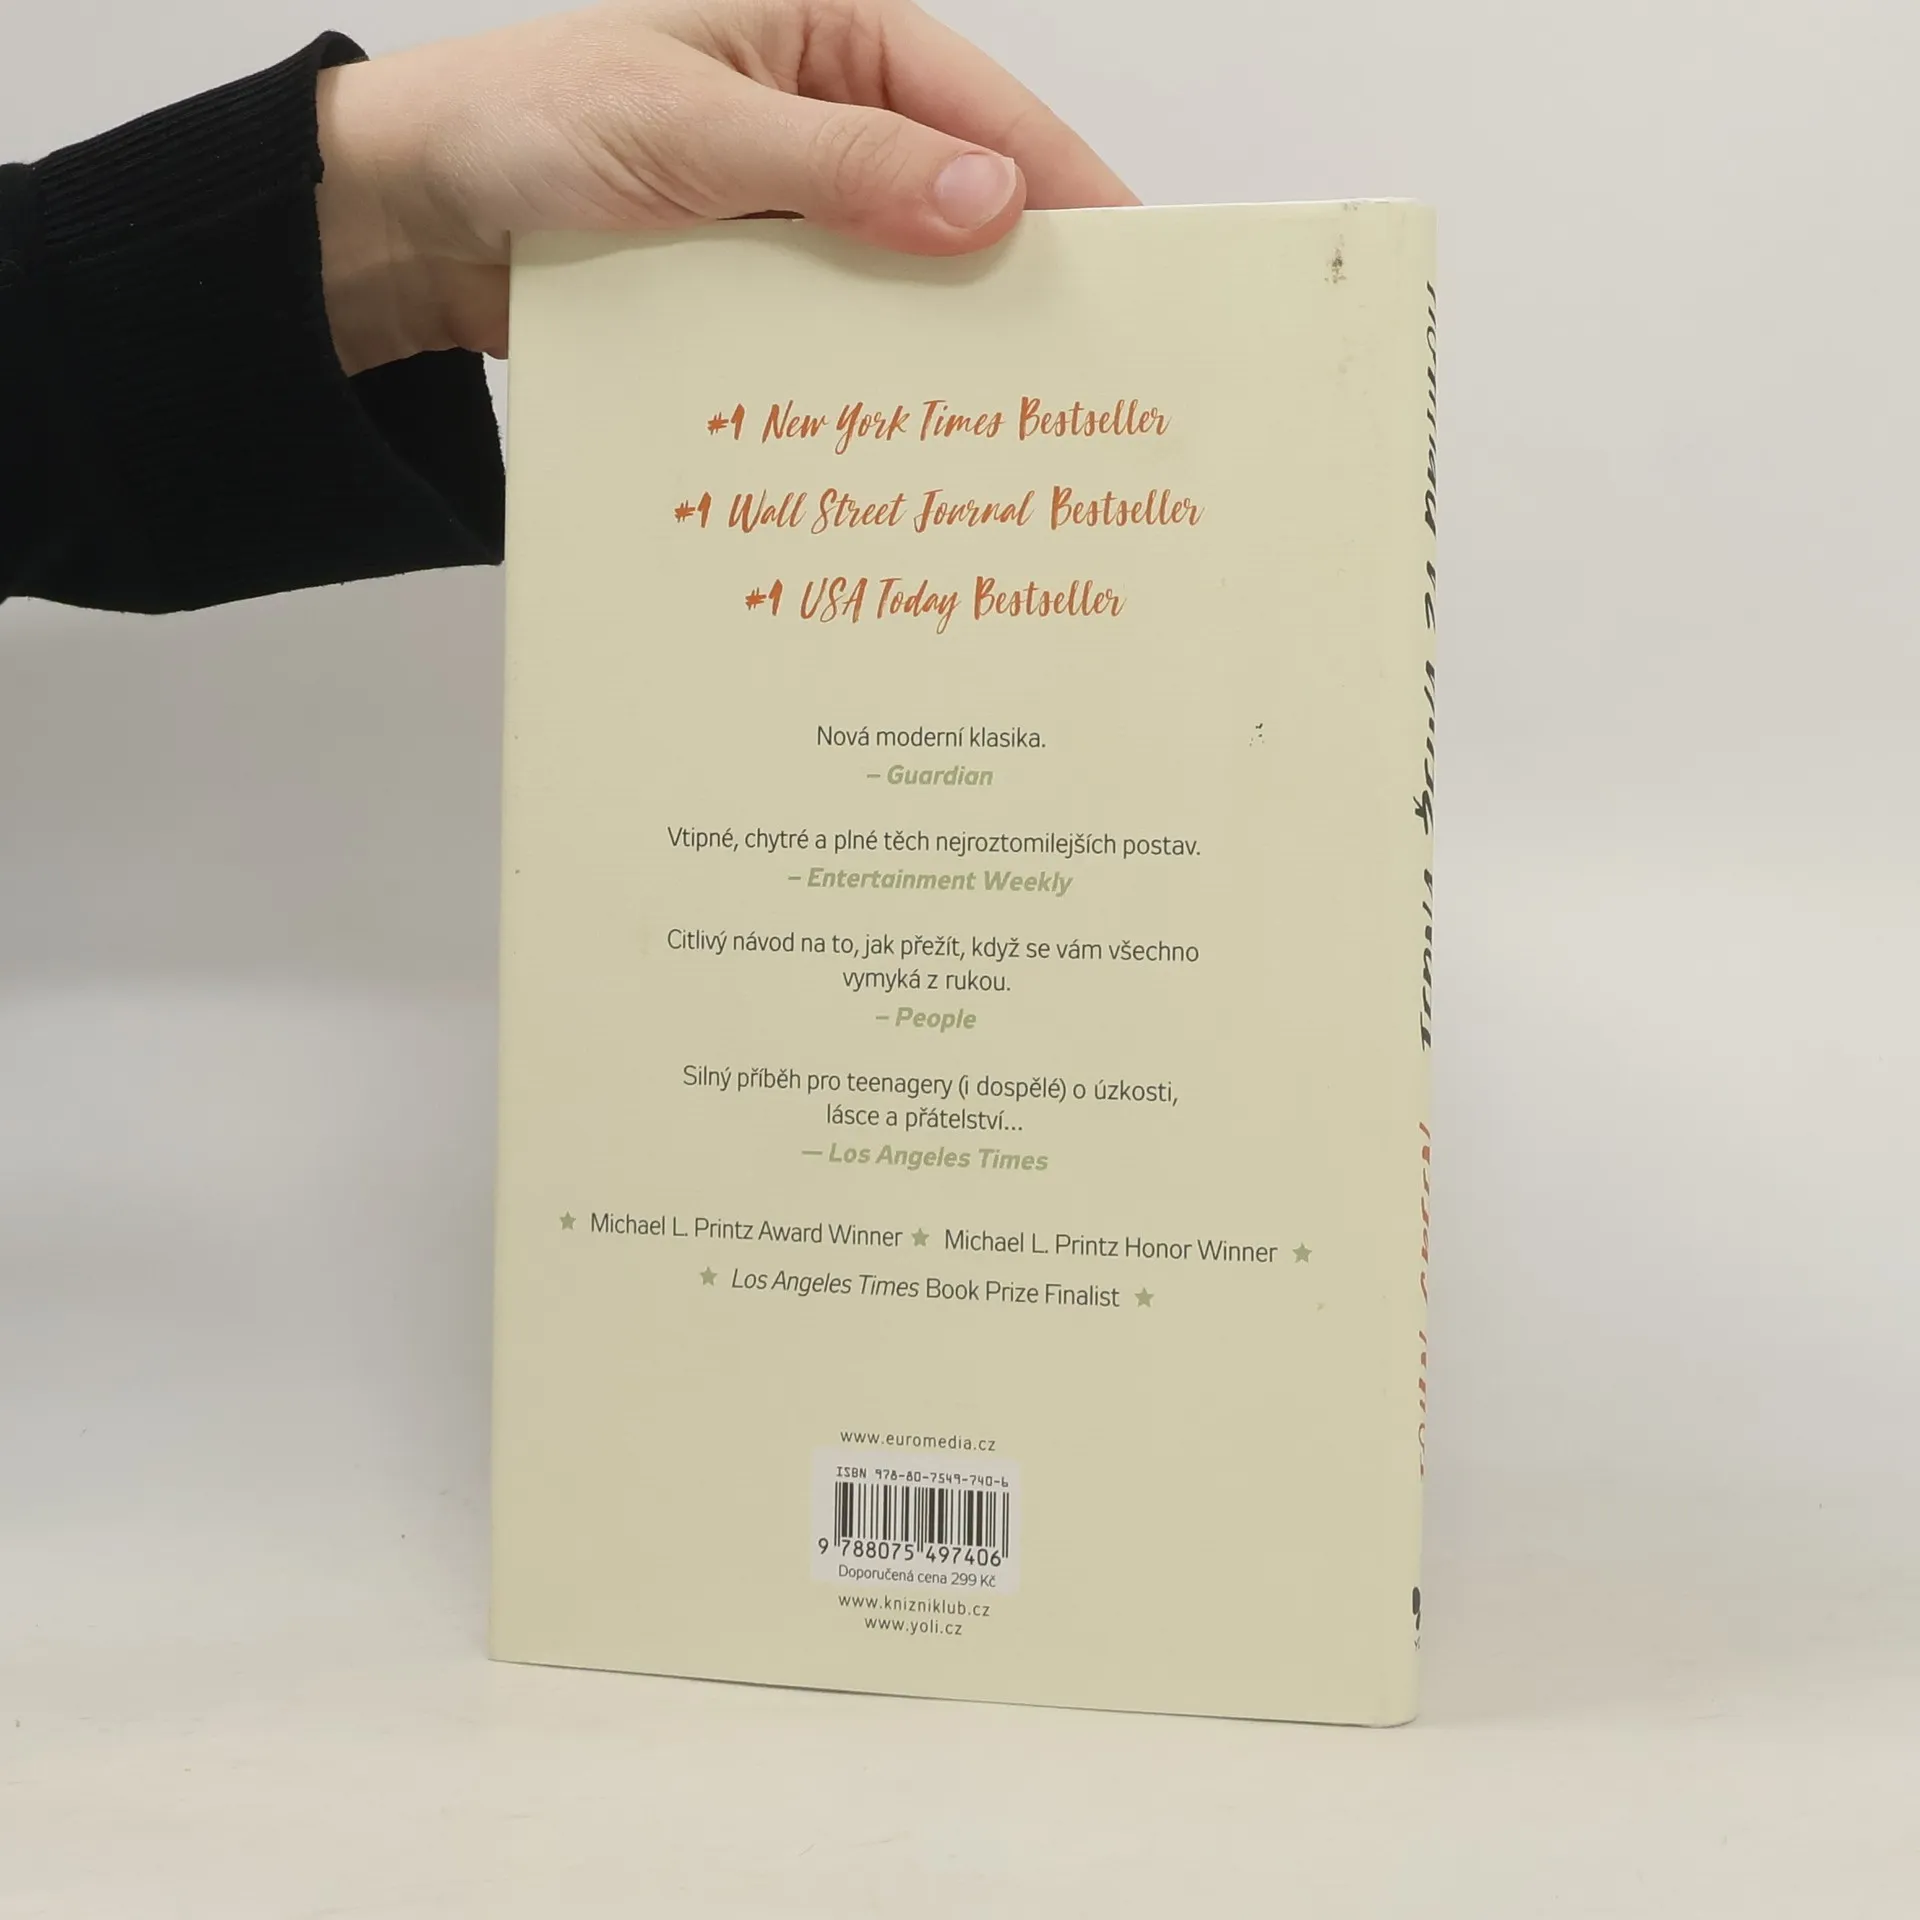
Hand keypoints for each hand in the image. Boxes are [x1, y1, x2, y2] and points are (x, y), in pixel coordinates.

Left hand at [315, 0, 1135, 375]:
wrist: (410, 222)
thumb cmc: (525, 125)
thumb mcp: (691, 129)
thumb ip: (841, 165)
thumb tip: (988, 203)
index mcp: (823, 40)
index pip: (975, 107)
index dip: (1060, 180)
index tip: (1132, 257)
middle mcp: (818, 126)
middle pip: (952, 199)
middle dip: (1015, 274)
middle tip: (1089, 363)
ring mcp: (788, 217)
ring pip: (898, 278)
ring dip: (941, 340)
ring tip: (1012, 416)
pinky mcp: (751, 293)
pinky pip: (832, 333)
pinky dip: (865, 376)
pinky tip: (901, 428)